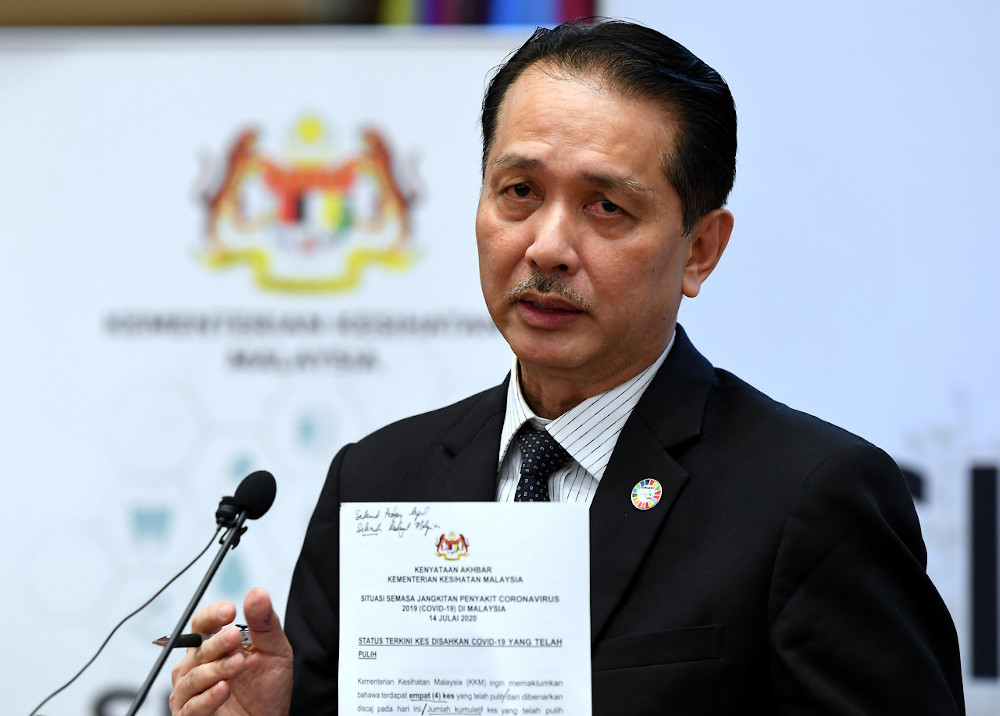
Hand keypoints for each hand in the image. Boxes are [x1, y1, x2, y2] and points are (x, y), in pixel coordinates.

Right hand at [169, 588, 292, 714]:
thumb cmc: (267, 686)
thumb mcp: (274, 650)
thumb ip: (265, 623)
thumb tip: (257, 593)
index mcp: (213, 645)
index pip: (202, 624)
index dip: (212, 616)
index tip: (229, 611)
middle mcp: (196, 666)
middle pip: (197, 649)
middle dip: (217, 642)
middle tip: (235, 637)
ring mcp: (190, 692)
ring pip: (193, 677)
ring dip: (216, 669)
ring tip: (238, 665)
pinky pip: (193, 706)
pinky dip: (208, 697)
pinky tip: (223, 689)